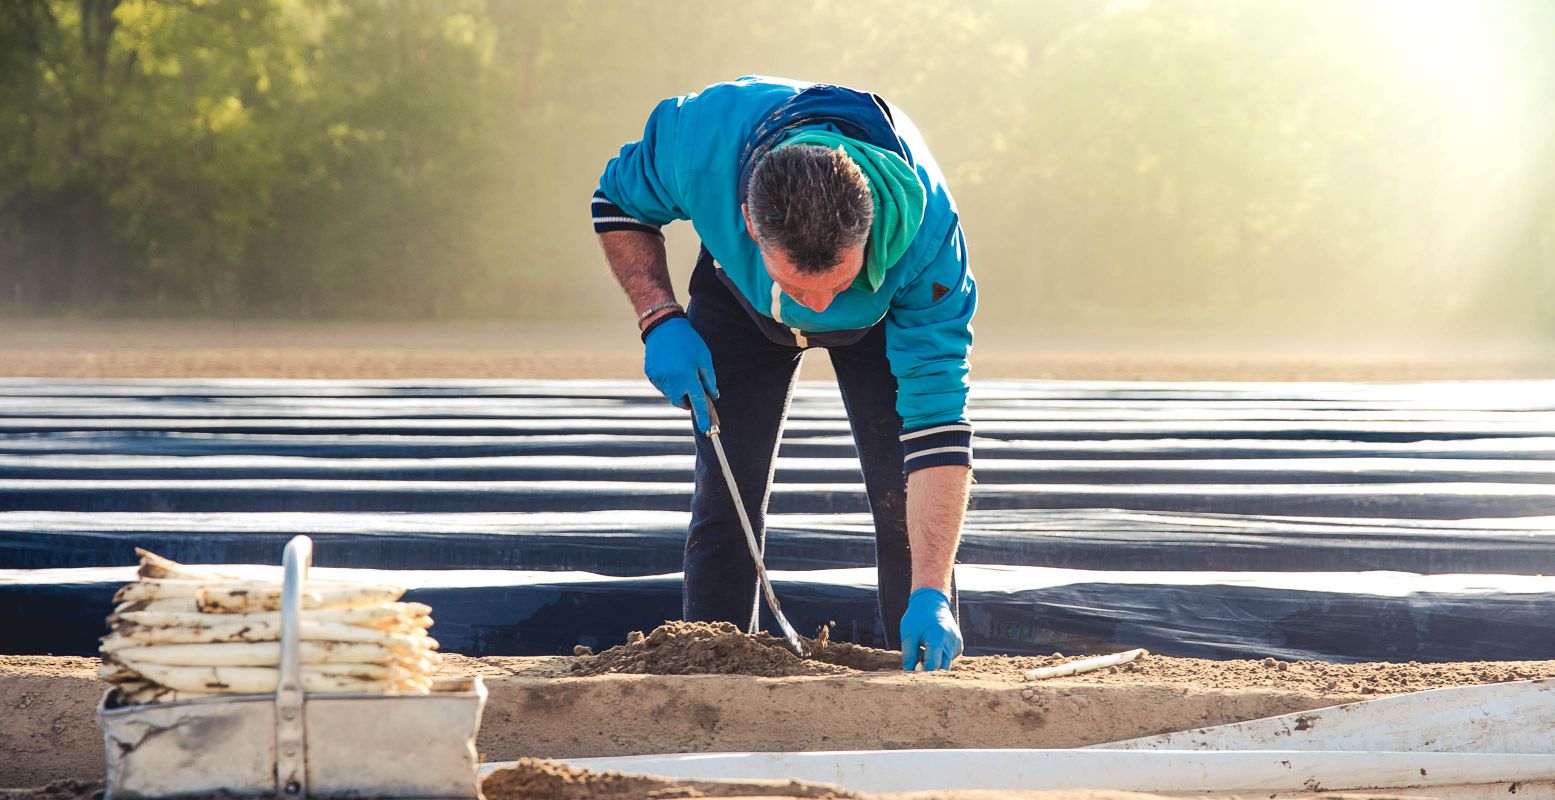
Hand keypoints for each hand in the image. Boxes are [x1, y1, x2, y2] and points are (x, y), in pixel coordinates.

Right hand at [643, 317, 717, 431]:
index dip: (703, 417)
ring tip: (680, 368)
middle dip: (688, 399)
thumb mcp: (704, 358)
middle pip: (681, 402)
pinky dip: (669, 382)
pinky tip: (670, 366)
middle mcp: (671, 381)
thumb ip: (709, 380)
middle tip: (692, 385)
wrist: (663, 326)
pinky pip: (663, 386)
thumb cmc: (688, 341)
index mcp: (687, 376)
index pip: (697, 402)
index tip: (707, 429)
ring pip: (671, 395)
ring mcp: (659, 379)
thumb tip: (713, 396)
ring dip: (678, 389)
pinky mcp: (651, 375)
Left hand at [900, 587, 962, 670]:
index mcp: (938, 636)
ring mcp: (957, 644)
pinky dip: (938, 658)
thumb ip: (909, 655)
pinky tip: (931, 648)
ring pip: (945, 665)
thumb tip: (908, 674)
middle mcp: (952, 641)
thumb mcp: (909, 634)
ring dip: (933, 664)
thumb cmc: (917, 617)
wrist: (932, 602)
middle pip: (942, 668)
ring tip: (922, 651)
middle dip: (929, 671)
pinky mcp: (959, 646)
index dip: (922, 672)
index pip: (933, 664)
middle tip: (915, 667)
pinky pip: (948, 660)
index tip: (912, 676)